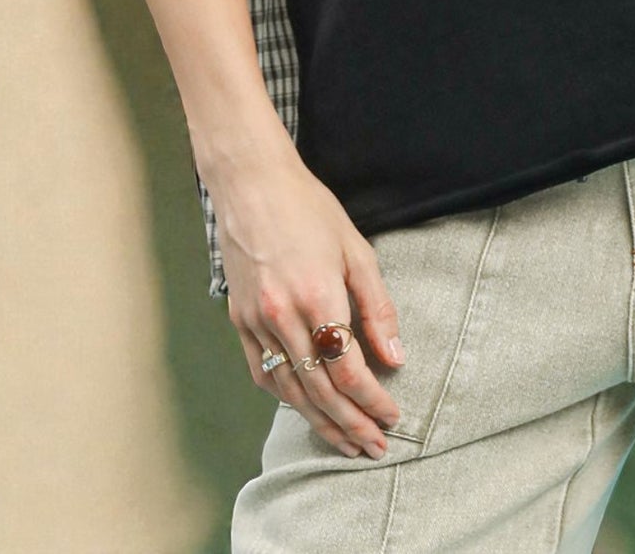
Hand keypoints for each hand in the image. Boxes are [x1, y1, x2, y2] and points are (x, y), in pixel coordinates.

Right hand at [212, 144, 406, 456]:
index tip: (392, 419)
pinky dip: (286, 397)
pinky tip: (305, 409)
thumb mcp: (356, 250)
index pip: (349, 370)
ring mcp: (256, 321)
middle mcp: (283, 316)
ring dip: (319, 422)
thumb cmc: (309, 210)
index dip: (372, 402)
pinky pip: (262, 373)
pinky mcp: (238, 320)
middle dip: (351, 425)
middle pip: (320, 391)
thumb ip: (378, 308)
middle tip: (374, 449)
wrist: (252, 185)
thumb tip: (395, 359)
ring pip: (290, 390)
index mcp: (318, 297)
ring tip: (345, 443)